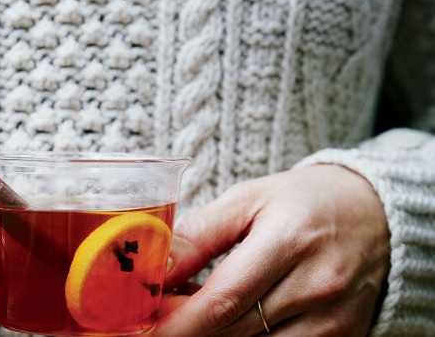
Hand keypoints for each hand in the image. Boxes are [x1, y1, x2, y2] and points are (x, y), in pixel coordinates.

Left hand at [152, 165, 389, 335]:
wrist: (377, 214)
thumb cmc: (304, 201)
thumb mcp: (247, 200)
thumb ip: (198, 236)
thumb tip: (153, 271)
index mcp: (290, 240)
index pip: (222, 299)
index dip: (177, 320)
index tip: (145, 322)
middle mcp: (317, 286)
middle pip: (233, 329)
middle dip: (186, 327)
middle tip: (158, 314)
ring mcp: (334, 319)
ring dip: (214, 334)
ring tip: (195, 308)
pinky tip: (229, 317)